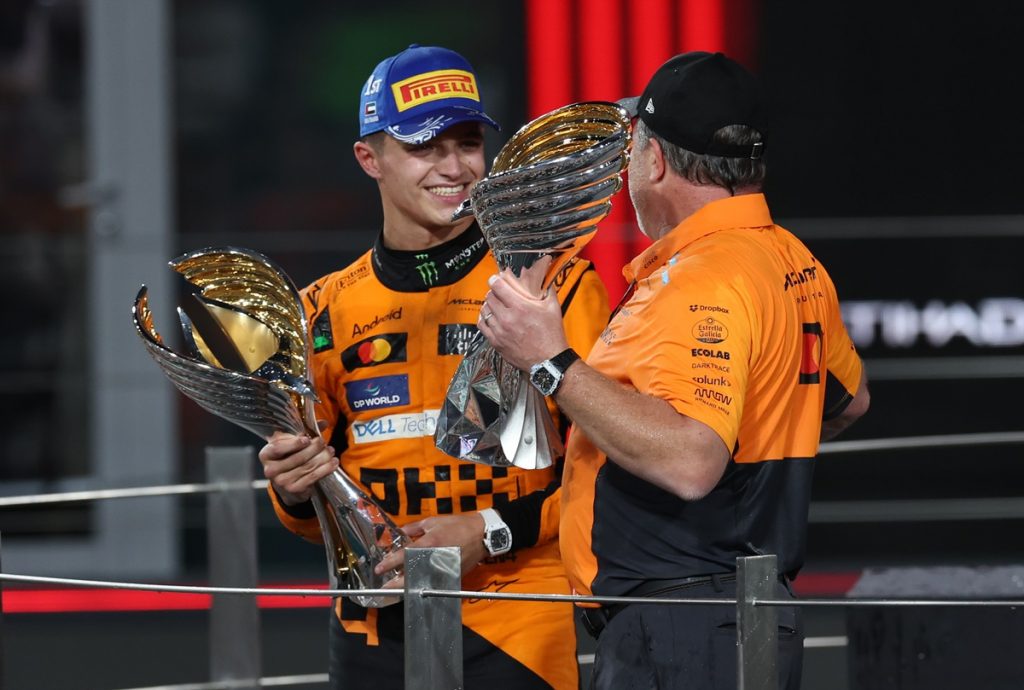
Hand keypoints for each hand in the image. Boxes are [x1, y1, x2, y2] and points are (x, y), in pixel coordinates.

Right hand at [258, 425, 337, 504]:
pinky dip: (325, 469)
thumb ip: (304, 432)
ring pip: (307, 467)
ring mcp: (281, 481)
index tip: (306, 439)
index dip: (293, 443)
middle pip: (297, 457)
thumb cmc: (288, 457)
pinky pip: (313, 477)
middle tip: (324, 442)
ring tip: (331, 451)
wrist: (287, 482)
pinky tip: (333, 463)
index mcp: (266, 454)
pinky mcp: (293, 489)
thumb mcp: (291, 443)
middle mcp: (270, 469)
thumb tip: (323, 423)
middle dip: (314, 448)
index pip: (278, 448)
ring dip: (323, 458)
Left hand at [373, 512, 489, 588]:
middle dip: (396, 583)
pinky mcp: (451, 575)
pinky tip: (416, 584)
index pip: (404, 555)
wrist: (482, 535)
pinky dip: (424, 584)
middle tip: (384, 587)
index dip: (389, 563)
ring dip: (409, 585)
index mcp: (429, 542)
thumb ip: (414, 528)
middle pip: (411, 575)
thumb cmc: (458, 525)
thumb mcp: (434, 521)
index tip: (379, 569)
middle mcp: (434, 558)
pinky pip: (433, 582)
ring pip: (422, 581)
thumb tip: (400, 533)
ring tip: (396, 588)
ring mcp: (443, 569)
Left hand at [479, 270, 568, 370]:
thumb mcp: (553, 309)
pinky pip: (482, 325)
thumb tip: (545, 281)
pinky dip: (484, 318)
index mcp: (521, 308)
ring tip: (495, 305)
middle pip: (489, 297)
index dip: (495, 279)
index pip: (498, 287)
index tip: (496, 279)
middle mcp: (507, 318)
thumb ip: (548, 291)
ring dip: (489, 305)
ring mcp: (500, 331)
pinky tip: (490, 317)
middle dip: (494, 292)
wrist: (548, 361)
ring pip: (484, 310)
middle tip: (499, 292)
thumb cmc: (551, 337)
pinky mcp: (496, 342)